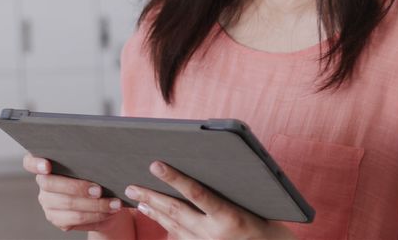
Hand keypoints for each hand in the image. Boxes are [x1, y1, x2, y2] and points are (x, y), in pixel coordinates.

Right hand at [23, 152, 126, 231]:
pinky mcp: (57, 218)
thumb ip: (87, 159)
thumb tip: (99, 155)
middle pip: (50, 184)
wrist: (104, 200)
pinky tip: (109, 211)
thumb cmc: (97, 174)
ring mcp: (48, 202)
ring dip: (94, 205)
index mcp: (45, 163)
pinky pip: (75, 219)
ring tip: (113, 203)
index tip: (47, 166)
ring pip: (67, 204)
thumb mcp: (92, 163)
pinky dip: (96, 215)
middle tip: (98, 189)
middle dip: (77, 187)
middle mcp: (43, 182)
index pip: (29, 162)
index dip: (36, 164)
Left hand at [125, 161, 294, 239]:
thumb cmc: (267, 224)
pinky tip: (154, 215)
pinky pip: (179, 237)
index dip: (174, 178)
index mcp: (230, 218)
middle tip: (131, 186)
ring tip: (137, 198)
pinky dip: (165, 225)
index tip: (156, 165)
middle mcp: (214, 235)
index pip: (196, 193)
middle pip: (176, 211)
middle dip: (151, 196)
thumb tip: (200, 170)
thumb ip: (226, 191)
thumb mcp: (251, 204)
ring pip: (173, 225)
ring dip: (153, 211)